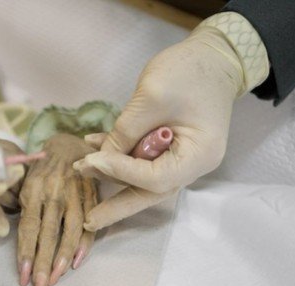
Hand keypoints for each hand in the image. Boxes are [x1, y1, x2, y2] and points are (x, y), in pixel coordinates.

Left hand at [18, 134, 96, 285]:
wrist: (68, 145)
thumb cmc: (40, 169)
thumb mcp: (24, 181)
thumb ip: (22, 206)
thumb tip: (13, 238)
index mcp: (33, 190)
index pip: (28, 228)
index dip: (26, 253)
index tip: (23, 277)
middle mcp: (54, 193)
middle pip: (49, 234)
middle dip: (43, 264)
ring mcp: (74, 195)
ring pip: (70, 232)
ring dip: (62, 259)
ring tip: (55, 280)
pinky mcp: (91, 196)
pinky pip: (90, 223)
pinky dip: (85, 244)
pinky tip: (77, 262)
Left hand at [74, 26, 244, 230]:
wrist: (214, 55)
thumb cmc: (189, 71)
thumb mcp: (153, 98)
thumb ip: (126, 132)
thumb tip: (99, 161)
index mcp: (197, 156)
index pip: (153, 178)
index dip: (120, 172)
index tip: (92, 161)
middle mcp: (192, 164)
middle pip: (149, 191)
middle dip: (117, 206)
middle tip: (88, 222)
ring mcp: (182, 157)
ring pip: (142, 178)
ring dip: (112, 174)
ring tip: (81, 170)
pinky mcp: (170, 147)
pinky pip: (142, 159)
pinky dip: (120, 154)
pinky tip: (94, 146)